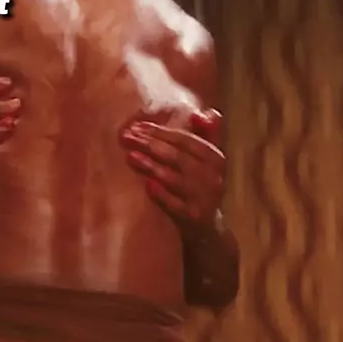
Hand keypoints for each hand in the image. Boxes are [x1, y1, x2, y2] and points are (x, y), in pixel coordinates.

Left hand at [120, 109, 224, 239]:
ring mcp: (203, 199)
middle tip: (126, 137)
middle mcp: (213, 177)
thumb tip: (202, 113)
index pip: (186, 139)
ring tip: (130, 156)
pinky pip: (175, 205)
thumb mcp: (209, 160)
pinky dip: (161, 195)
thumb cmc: (200, 186)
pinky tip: (147, 185)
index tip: (137, 126)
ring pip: (175, 179)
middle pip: (177, 156)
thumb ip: (208, 134)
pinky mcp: (193, 218)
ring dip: (151, 166)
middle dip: (150, 144)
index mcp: (216, 158)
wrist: (208, 228)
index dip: (161, 131)